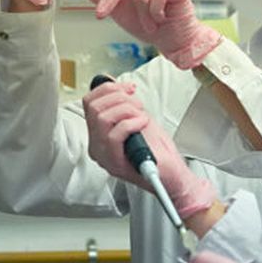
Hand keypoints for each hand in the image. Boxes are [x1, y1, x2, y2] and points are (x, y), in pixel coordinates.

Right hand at [82, 80, 215, 217]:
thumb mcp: (139, 120)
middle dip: (120, 98)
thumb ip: (125, 105)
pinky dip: (132, 123)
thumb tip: (118, 88)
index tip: (128, 89)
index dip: (109, 88)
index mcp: (99, 134)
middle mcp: (97, 146)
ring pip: (102, 118)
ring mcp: (104, 156)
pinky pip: (114, 135)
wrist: (172, 174)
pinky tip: (143, 124)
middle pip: (94, 107)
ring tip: (141, 117)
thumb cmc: (157, 151)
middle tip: (138, 106)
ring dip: (127, 110)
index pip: (89, 102)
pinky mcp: (115, 163)